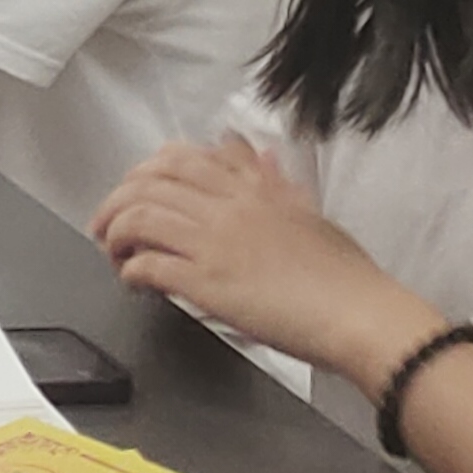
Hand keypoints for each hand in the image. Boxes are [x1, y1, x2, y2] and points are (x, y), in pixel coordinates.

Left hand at [91, 139, 438, 390]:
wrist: (364, 317)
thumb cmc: (347, 277)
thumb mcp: (310, 213)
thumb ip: (276, 182)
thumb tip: (257, 155)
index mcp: (252, 188)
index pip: (180, 159)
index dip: (147, 170)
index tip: (136, 187)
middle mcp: (227, 207)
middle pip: (148, 183)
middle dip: (118, 200)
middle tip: (108, 223)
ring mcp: (214, 242)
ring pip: (139, 217)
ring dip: (116, 234)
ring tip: (114, 252)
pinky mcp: (206, 282)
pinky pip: (149, 264)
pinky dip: (131, 269)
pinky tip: (133, 279)